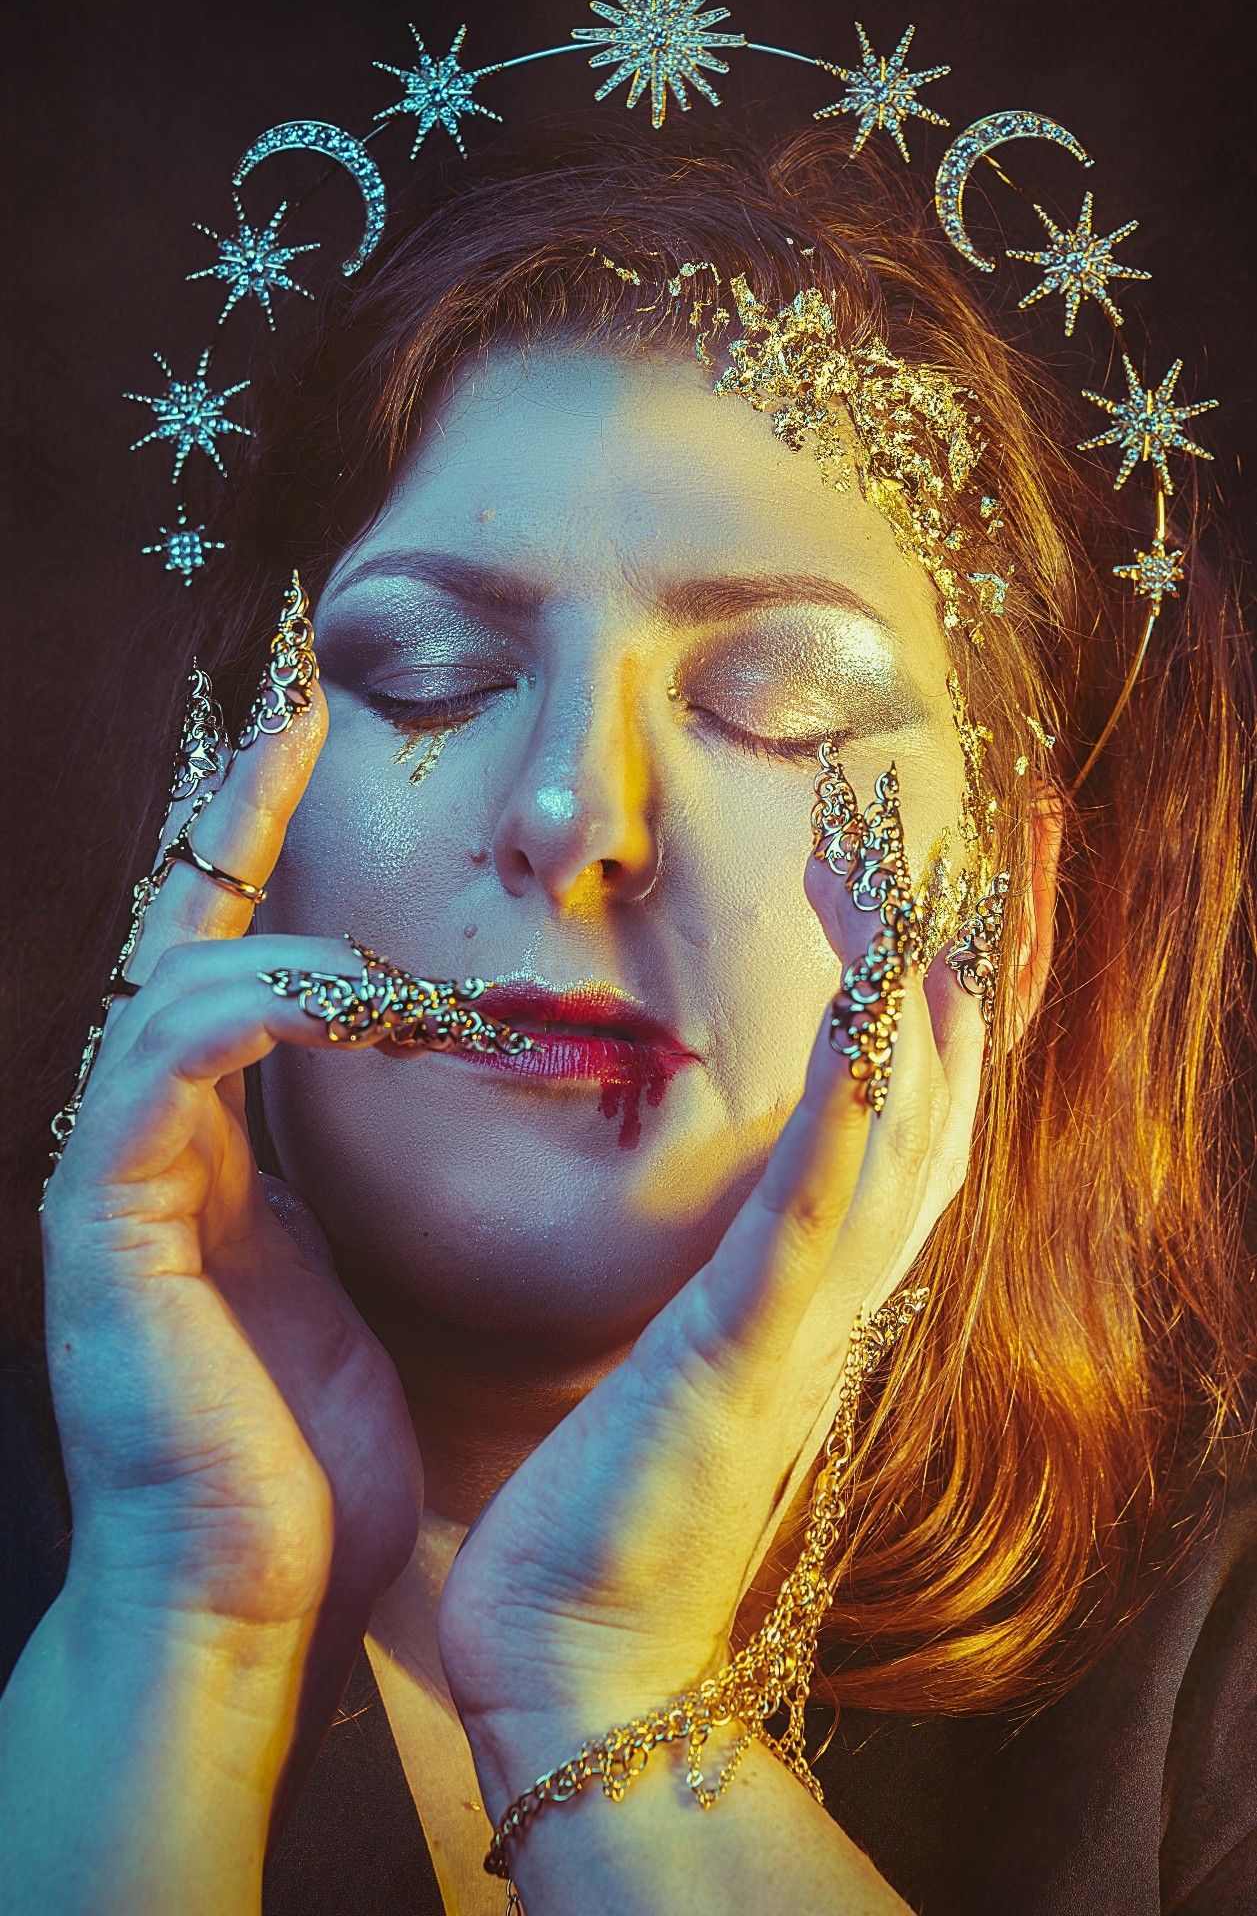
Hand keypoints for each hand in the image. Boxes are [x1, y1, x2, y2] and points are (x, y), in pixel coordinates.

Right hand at [39, 663, 423, 1710]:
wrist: (251, 1593)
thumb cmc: (313, 1454)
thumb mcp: (357, 1276)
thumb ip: (363, 1169)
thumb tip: (438, 1074)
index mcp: (214, 1140)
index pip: (235, 946)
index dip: (255, 826)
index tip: (308, 716)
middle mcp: (151, 1131)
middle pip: (180, 922)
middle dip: (232, 804)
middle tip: (299, 694)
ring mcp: (116, 1166)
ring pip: (184, 975)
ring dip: (321, 956)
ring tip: (431, 988)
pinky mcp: (104, 1213)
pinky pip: (169, 1056)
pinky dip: (268, 1010)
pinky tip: (364, 1009)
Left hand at [438, 762, 985, 1801]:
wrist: (583, 1658)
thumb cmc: (607, 1505)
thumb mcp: (674, 1353)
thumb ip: (722, 1270)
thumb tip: (723, 1192)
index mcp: (818, 1292)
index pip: (906, 1122)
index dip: (934, 1006)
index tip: (917, 890)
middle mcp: (842, 1301)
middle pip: (933, 1108)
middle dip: (943, 969)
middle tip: (930, 845)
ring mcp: (804, 1329)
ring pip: (897, 1142)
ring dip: (908, 1009)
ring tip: (898, 889)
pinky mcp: (743, 1358)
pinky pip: (813, 1217)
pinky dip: (850, 1114)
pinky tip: (864, 1024)